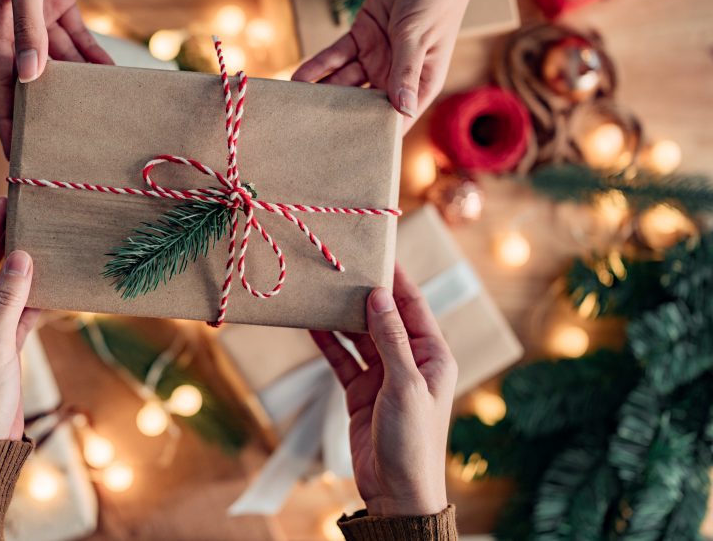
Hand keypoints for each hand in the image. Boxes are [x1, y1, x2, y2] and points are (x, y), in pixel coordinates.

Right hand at [0, 0, 113, 156]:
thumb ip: (27, 29)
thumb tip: (29, 75)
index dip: (7, 118)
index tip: (16, 150)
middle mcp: (14, 30)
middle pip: (31, 80)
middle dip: (45, 110)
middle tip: (60, 142)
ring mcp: (38, 21)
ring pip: (59, 63)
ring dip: (77, 84)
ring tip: (94, 111)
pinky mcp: (60, 10)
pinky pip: (78, 42)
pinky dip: (92, 58)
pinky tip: (109, 76)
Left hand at [0, 198, 38, 439]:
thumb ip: (8, 300)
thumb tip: (20, 256)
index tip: (4, 203)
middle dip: (1, 242)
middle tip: (23, 211)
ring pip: (1, 290)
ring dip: (19, 268)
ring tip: (39, 238)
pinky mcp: (0, 349)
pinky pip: (17, 314)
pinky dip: (33, 299)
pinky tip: (50, 282)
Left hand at [293, 0, 480, 128]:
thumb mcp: (419, 35)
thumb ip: (406, 70)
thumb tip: (403, 110)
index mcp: (422, 82)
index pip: (397, 118)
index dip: (376, 135)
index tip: (352, 153)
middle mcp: (398, 74)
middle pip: (365, 103)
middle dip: (341, 116)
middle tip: (313, 133)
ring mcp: (378, 55)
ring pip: (345, 81)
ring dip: (323, 91)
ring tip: (298, 107)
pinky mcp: (362, 35)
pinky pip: (336, 56)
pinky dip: (318, 66)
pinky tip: (299, 78)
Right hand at [310, 265, 456, 516]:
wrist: (396, 493)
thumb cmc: (413, 440)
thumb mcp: (404, 384)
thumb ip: (390, 339)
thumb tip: (380, 296)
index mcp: (433, 355)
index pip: (412, 306)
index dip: (395, 279)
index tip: (377, 252)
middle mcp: (409, 360)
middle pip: (384, 317)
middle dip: (364, 293)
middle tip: (341, 265)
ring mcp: (383, 375)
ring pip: (360, 335)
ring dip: (343, 316)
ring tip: (323, 290)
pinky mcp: (360, 391)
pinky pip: (342, 358)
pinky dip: (328, 342)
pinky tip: (311, 325)